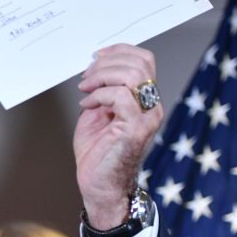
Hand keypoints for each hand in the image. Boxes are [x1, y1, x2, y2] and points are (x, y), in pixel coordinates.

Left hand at [74, 44, 163, 229]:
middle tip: (87, 76)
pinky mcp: (136, 128)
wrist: (99, 185)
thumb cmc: (98, 155)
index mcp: (143, 99)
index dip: (119, 51)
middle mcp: (150, 106)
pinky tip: (87, 106)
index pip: (143, 60)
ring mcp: (146, 117)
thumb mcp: (95, 114)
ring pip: (133, 75)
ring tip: (86, 89)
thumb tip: (93, 71)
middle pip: (140, 62)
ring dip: (102, 76)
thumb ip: (100, 91)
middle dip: (107, 62)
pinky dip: (100, 95)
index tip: (95, 56)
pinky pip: (122, 97)